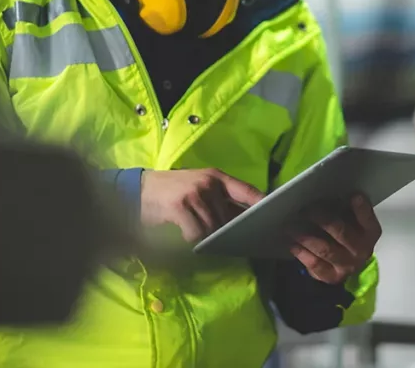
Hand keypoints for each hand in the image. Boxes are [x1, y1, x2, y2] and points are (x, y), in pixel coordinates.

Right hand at [140, 168, 264, 241]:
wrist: (138, 189)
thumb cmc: (173, 191)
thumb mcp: (199, 189)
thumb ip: (220, 201)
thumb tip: (244, 221)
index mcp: (217, 177)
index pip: (247, 190)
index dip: (262, 203)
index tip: (276, 215)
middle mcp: (209, 183)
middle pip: (229, 218)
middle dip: (224, 231)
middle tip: (215, 237)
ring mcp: (195, 194)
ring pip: (212, 228)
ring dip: (204, 236)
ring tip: (192, 231)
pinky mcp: (180, 206)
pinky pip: (195, 233)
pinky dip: (190, 239)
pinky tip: (181, 232)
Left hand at [289, 194, 381, 284]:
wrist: (348, 262)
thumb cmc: (348, 232)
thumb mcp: (352, 219)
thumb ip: (345, 208)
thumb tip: (326, 195)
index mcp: (370, 232)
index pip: (367, 219)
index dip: (361, 208)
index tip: (353, 196)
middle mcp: (362, 251)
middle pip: (341, 232)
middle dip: (321, 218)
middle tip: (305, 209)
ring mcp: (347, 266)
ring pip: (325, 249)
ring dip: (306, 236)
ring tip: (290, 226)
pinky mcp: (332, 277)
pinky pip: (315, 265)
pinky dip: (301, 253)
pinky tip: (292, 243)